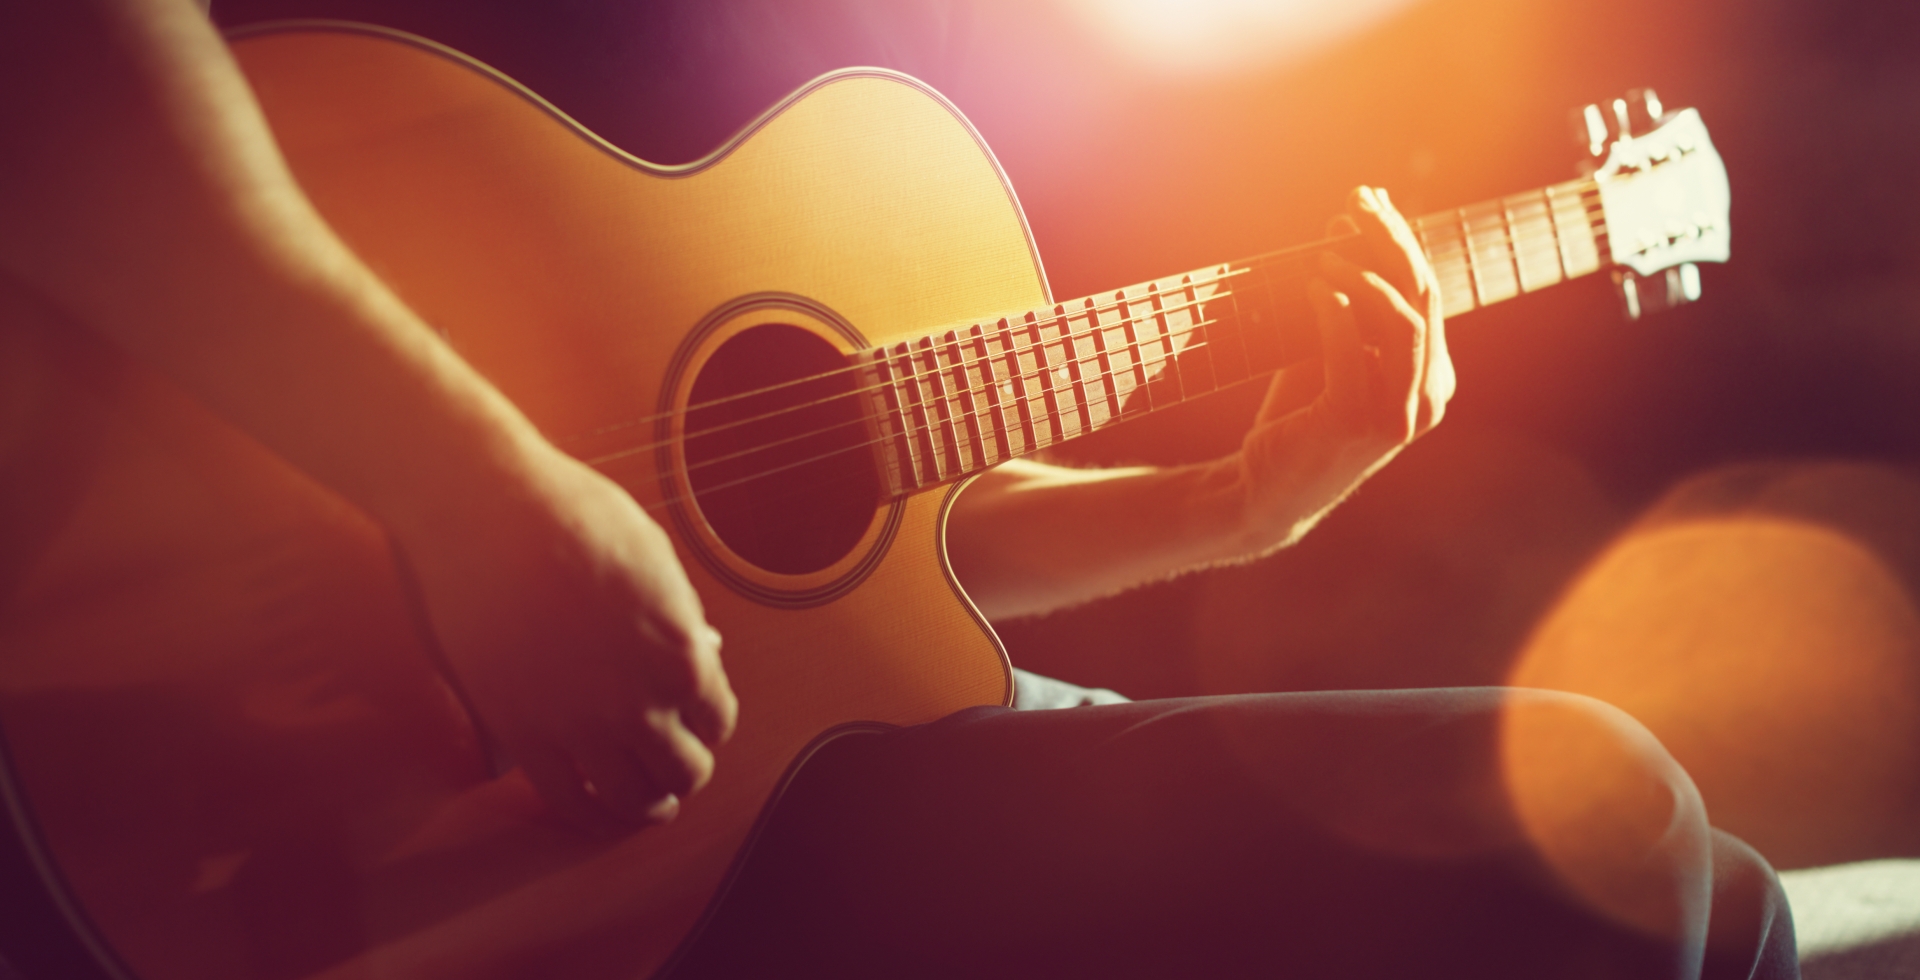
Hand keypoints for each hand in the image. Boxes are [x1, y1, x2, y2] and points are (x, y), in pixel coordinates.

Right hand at [396, 445, 737, 833]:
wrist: (486, 512)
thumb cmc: (570, 518)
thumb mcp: (653, 561)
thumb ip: (678, 617)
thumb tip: (699, 649)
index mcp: (682, 654)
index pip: (717, 721)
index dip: (707, 725)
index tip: (694, 725)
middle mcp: (641, 700)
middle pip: (684, 771)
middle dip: (685, 772)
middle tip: (674, 769)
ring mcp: (581, 723)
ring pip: (632, 799)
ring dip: (646, 805)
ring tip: (646, 803)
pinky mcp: (523, 734)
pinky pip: (566, 799)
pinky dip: (588, 814)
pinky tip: (592, 806)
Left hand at [1229, 185, 1452, 551]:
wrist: (1265, 490)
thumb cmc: (1299, 419)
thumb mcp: (1332, 353)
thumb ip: (1348, 303)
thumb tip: (1344, 228)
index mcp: (1433, 379)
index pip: (1429, 294)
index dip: (1402, 241)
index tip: (1369, 201)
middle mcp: (1426, 399)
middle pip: (1423, 298)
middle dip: (1391, 241)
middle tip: (1358, 204)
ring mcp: (1395, 415)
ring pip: (1401, 322)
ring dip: (1365, 275)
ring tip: (1327, 251)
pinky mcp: (1354, 424)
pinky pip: (1351, 353)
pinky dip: (1334, 312)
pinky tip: (1314, 286)